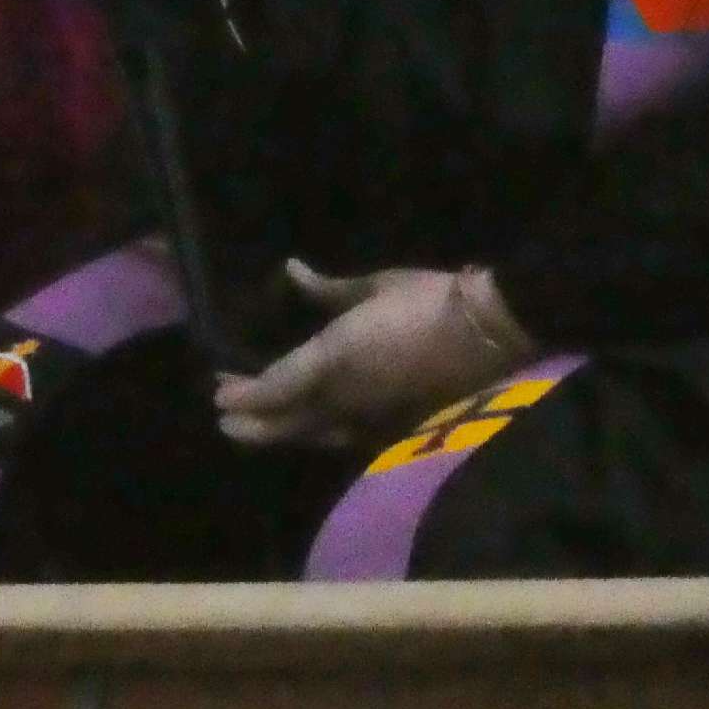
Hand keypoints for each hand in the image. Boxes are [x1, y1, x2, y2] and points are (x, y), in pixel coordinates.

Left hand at [213, 259, 527, 449]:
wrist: (489, 332)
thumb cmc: (428, 299)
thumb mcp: (372, 287)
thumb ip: (327, 289)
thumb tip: (292, 271)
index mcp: (333, 358)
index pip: (276, 386)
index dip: (244, 395)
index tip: (218, 396)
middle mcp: (344, 396)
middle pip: (288, 421)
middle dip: (253, 424)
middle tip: (225, 421)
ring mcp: (372, 417)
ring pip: (315, 435)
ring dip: (282, 433)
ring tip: (255, 429)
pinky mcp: (397, 428)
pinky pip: (346, 437)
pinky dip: (320, 435)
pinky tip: (312, 431)